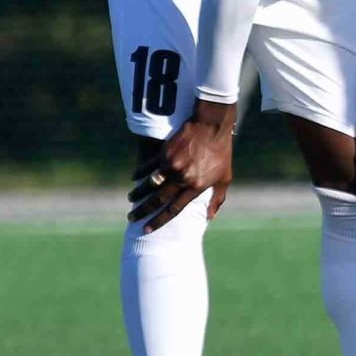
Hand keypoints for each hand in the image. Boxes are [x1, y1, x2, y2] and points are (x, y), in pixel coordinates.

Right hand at [130, 101, 234, 229]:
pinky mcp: (164, 153)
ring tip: (131, 199)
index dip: (159, 221)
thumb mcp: (225, 177)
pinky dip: (139, 173)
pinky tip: (135, 178)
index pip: (174, 209)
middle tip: (131, 218)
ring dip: (138, 194)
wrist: (212, 127)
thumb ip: (217, 198)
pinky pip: (147, 166)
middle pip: (157, 200)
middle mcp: (181, 178)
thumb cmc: (221, 153)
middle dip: (142, 211)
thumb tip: (210, 217)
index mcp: (196, 187)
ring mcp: (171, 165)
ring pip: (149, 184)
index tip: (147, 229)